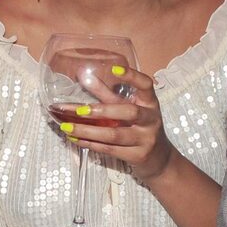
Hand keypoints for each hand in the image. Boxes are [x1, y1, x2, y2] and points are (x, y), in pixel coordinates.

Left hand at [63, 66, 175, 180]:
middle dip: (102, 110)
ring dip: (88, 131)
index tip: (114, 69)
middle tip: (79, 110)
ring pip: (115, 135)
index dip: (132, 76)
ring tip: (68, 127)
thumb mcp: (130, 108)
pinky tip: (75, 139)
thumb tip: (83, 75)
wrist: (158, 158)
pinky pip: (110, 149)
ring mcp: (145, 139)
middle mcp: (150, 119)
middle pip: (129, 112)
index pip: (146, 85)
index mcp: (150, 103)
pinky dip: (90, 143)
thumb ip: (107, 93)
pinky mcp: (136, 155)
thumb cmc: (140, 127)